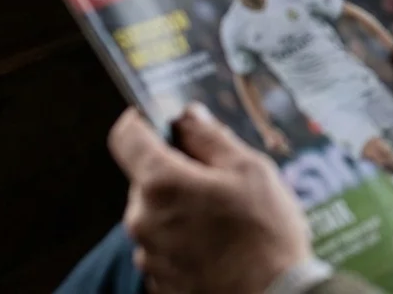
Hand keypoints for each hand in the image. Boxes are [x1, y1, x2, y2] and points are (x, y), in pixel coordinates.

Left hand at [109, 104, 311, 293]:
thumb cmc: (265, 234)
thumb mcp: (250, 169)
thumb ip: (210, 137)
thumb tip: (187, 116)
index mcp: (161, 183)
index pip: (126, 136)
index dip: (142, 120)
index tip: (162, 118)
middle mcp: (142, 218)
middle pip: (146, 177)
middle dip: (177, 171)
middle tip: (220, 178)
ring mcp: (147, 253)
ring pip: (157, 212)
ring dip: (182, 206)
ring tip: (226, 218)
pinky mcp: (158, 279)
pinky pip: (164, 243)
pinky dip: (185, 237)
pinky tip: (220, 243)